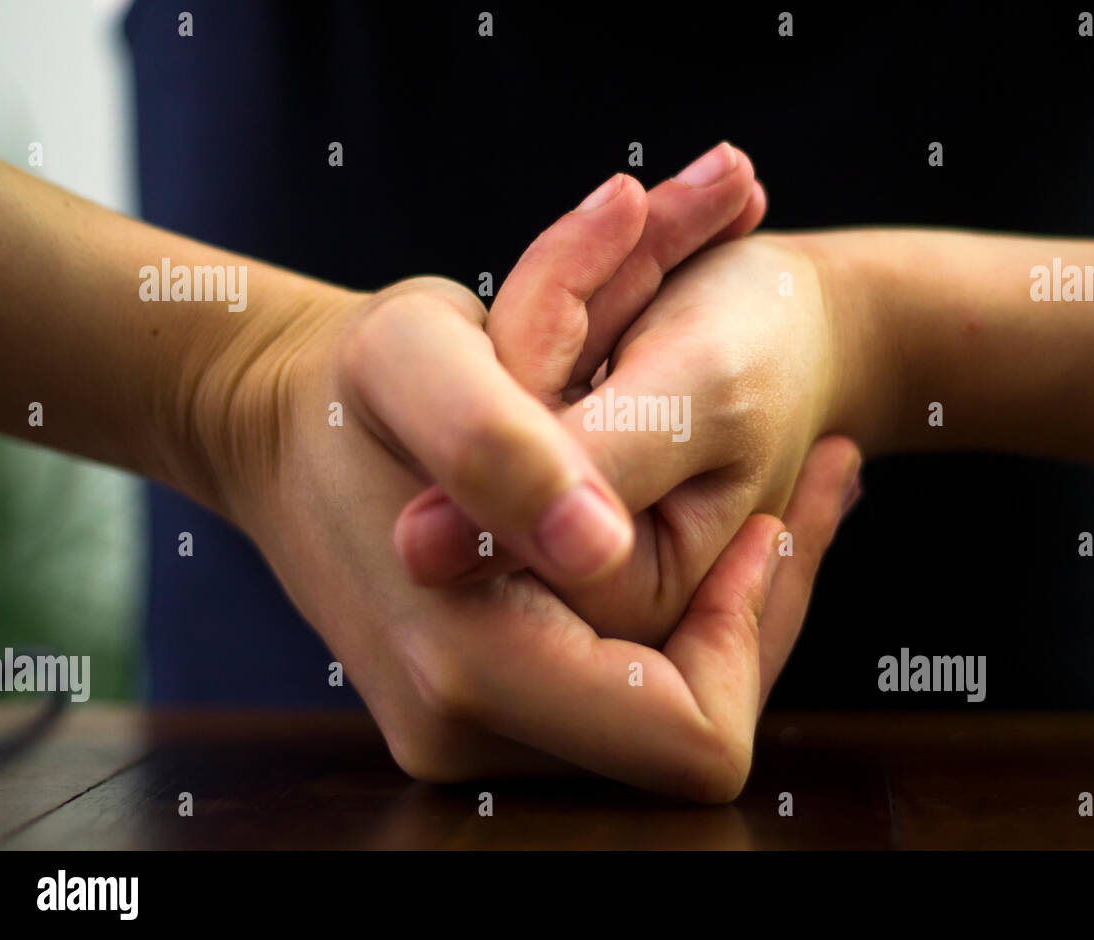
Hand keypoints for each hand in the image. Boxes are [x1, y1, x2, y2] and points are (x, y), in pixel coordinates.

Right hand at [198, 151, 854, 797]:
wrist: (285, 426)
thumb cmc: (354, 382)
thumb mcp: (418, 358)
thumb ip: (498, 448)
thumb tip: (596, 544)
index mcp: (464, 667)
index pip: (689, 736)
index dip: (747, 637)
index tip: (756, 526)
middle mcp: (467, 731)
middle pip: (692, 731)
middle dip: (757, 614)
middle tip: (807, 497)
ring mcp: (476, 727)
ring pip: (668, 710)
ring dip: (732, 607)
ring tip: (784, 501)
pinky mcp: (488, 704)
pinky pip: (629, 687)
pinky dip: (687, 611)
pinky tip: (724, 528)